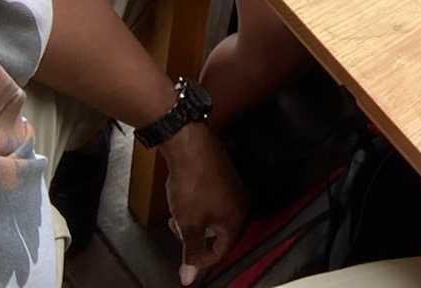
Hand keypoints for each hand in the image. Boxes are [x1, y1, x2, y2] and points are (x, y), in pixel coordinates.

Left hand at [162, 123, 246, 284]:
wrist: (190, 146)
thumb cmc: (193, 183)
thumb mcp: (188, 224)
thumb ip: (191, 252)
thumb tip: (190, 277)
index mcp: (237, 219)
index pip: (222, 251)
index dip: (200, 259)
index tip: (184, 259)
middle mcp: (241, 204)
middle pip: (220, 235)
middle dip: (197, 238)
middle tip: (179, 231)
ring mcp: (234, 189)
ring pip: (215, 218)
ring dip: (196, 222)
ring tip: (179, 215)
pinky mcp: (225, 177)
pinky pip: (214, 203)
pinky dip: (199, 208)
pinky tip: (185, 200)